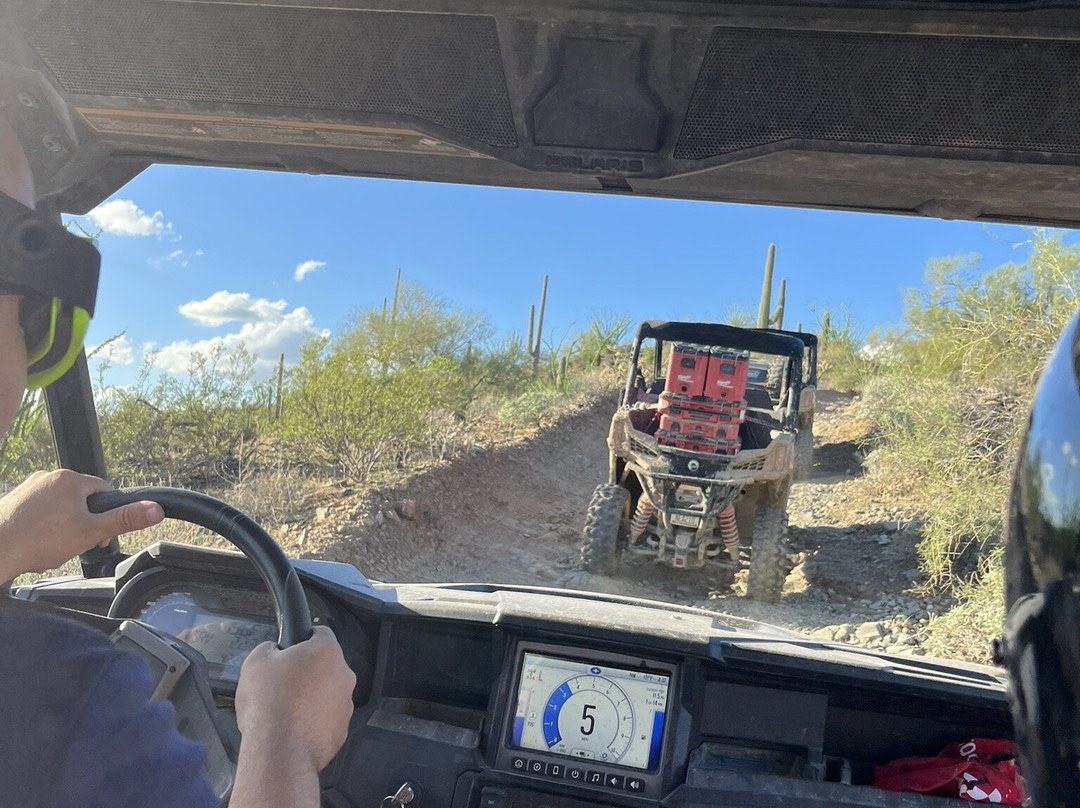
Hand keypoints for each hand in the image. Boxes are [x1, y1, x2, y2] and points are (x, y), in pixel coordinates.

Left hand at [0, 469, 163, 579]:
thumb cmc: (38, 540)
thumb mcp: (91, 532)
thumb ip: (125, 519)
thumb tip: (155, 509)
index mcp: (70, 479)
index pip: (104, 491)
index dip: (107, 515)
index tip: (99, 534)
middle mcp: (48, 477)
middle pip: (81, 499)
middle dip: (83, 521)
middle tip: (77, 542)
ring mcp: (28, 488)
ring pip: (59, 506)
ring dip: (63, 524)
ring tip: (55, 544)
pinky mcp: (13, 501)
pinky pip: (38, 511)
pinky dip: (42, 525)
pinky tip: (38, 541)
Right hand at [235, 626, 355, 771]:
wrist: (279, 753)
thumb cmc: (269, 704)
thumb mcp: (255, 662)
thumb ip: (268, 648)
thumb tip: (274, 651)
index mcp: (327, 653)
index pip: (321, 633)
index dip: (303, 638)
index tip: (290, 648)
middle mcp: (344, 676)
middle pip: (325, 665)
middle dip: (306, 671)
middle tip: (282, 683)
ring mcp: (346, 705)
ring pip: (327, 692)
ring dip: (311, 697)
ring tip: (285, 709)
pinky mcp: (342, 730)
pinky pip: (326, 718)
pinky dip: (313, 720)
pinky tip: (293, 728)